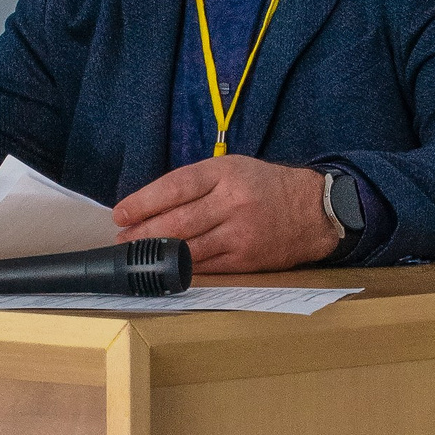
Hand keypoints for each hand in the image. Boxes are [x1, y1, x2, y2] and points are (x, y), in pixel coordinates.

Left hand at [112, 156, 341, 271]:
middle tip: (122, 239)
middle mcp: (232, 201)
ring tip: (135, 254)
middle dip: (143, 232)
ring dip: (156, 253)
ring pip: (188, 246)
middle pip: (177, 220)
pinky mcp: (245, 259)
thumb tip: (153, 203)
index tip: (120, 213)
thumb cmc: (267, 187)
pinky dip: (181, 266)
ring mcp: (239, 233)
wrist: (314, 211)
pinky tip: (165, 266)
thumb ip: (198, 182)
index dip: (143, 201)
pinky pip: (205, 265)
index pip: (175, 186)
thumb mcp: (234, 168)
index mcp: (226, 172)